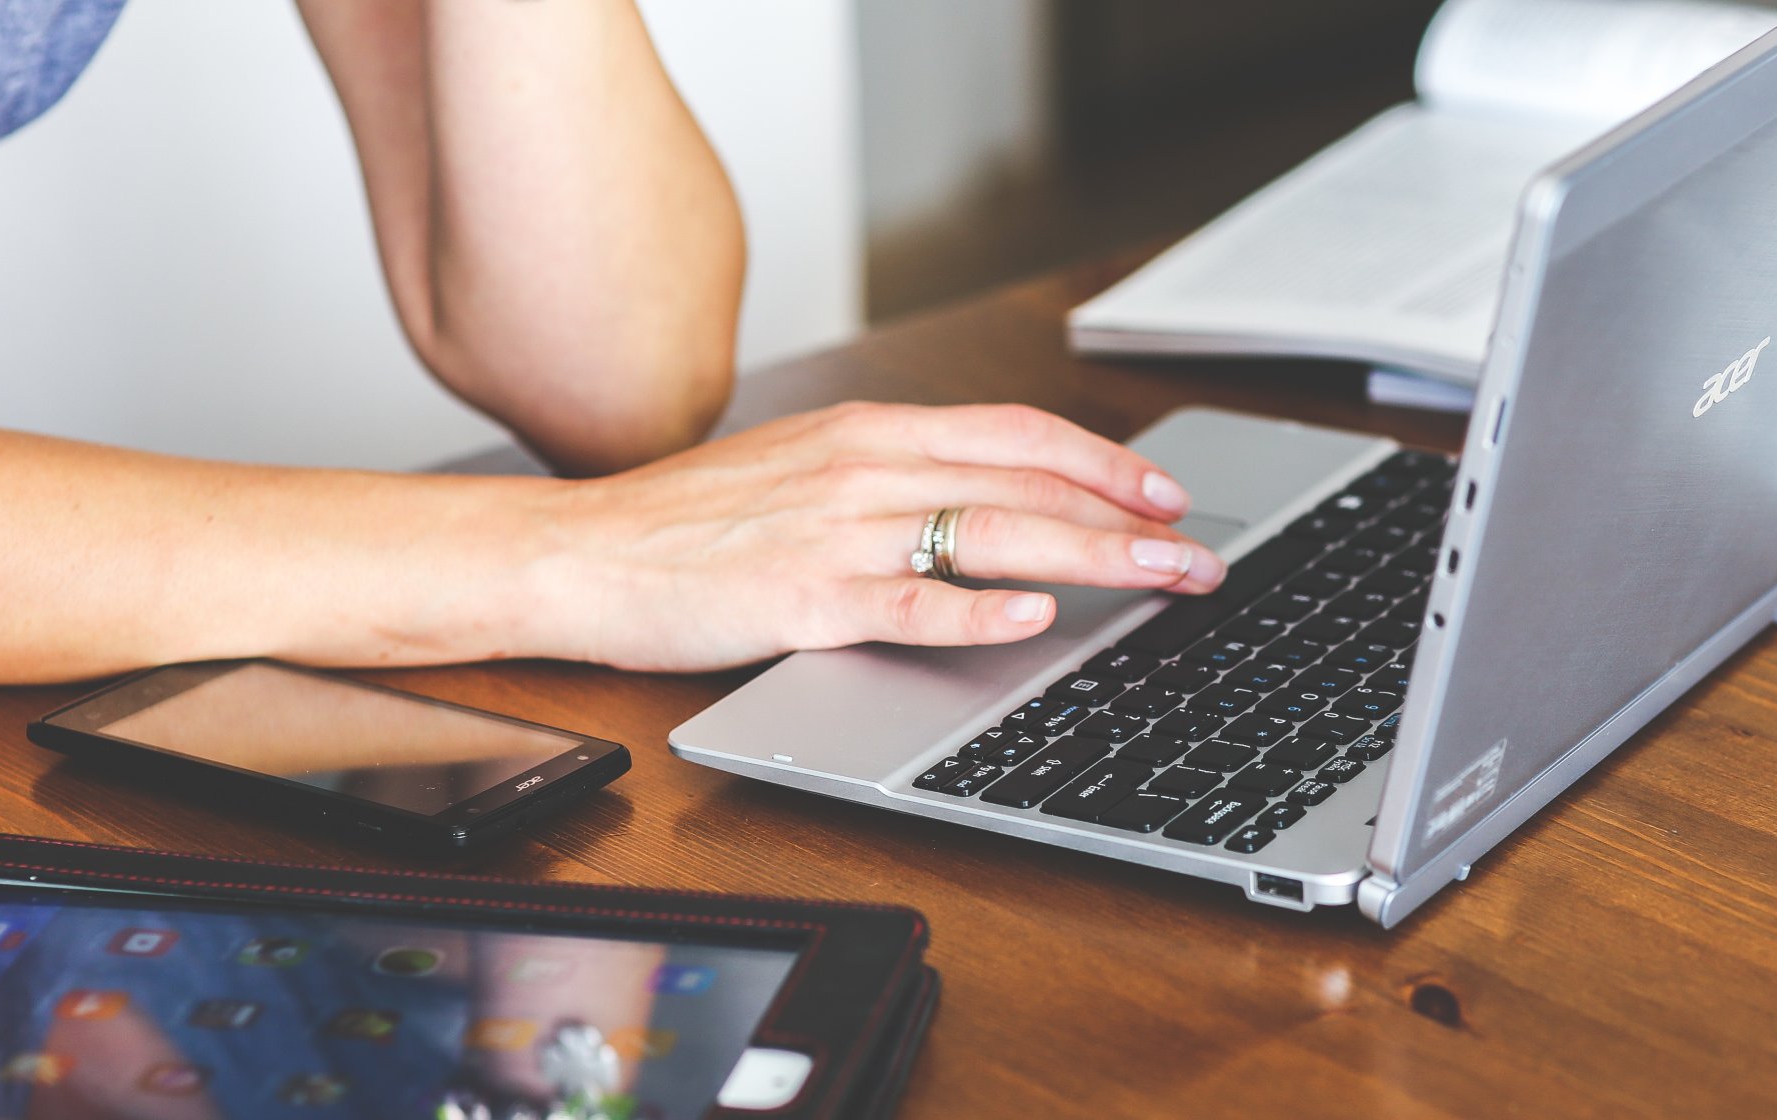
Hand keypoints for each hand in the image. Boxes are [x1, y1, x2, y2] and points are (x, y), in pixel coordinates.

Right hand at [515, 402, 1224, 670]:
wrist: (578, 552)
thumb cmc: (688, 523)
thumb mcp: (804, 469)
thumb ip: (894, 478)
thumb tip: (988, 502)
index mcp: (871, 432)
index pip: (1018, 434)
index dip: (1104, 462)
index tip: (1165, 494)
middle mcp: (866, 467)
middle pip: (1028, 483)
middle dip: (1129, 520)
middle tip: (1198, 555)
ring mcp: (838, 531)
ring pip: (993, 533)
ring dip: (1092, 558)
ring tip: (1160, 580)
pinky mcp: (804, 598)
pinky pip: (909, 601)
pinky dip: (978, 609)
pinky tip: (1033, 618)